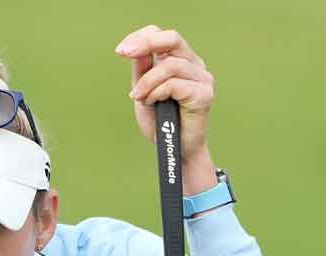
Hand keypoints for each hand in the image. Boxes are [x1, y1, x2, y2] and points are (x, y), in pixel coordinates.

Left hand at [115, 25, 218, 190]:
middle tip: (125, 53)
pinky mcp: (204, 94)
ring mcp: (202, 78)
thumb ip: (142, 69)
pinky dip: (157, 92)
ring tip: (139, 98)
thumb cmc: (161, 122)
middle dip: (146, 43)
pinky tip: (153, 103)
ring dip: (147, 82)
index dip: (141, 37)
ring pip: (169, 66)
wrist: (174, 150)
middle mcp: (194, 65)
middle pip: (172, 38)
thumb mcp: (144, 90)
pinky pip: (175, 84)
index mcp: (181, 60)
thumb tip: (134, 47)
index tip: (120, 51)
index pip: (162, 35)